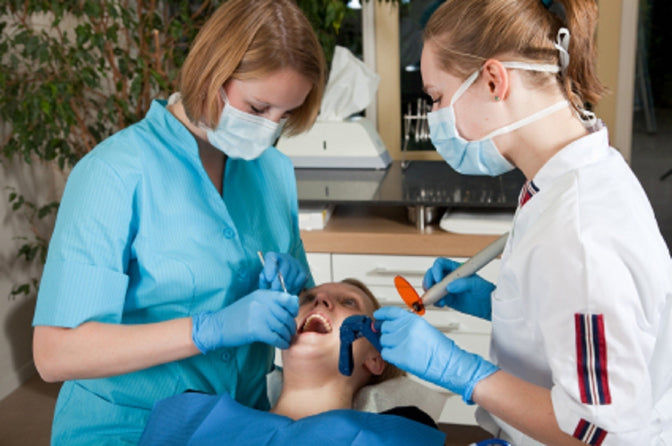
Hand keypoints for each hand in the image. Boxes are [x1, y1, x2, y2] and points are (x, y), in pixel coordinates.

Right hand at [192, 289, 298, 352]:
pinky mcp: (256, 330)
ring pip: (282, 327)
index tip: (293, 316)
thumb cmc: (236, 316)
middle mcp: (262, 302)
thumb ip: (270, 302)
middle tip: (290, 332)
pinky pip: (275, 337)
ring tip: (287, 340)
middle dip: (290, 326)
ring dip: (287, 336)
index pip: (287, 299)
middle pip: (286, 315)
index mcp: (262, 294)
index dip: (293, 309)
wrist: (217, 326)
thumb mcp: (253, 302)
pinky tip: (281, 345)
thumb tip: (292, 304)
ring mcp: (259, 315)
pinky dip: (281, 343)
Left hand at [258, 252, 307, 294]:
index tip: (269, 279)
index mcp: (272, 257)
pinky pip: (302, 278)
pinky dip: (296, 286)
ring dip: (287, 285)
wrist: (281, 289)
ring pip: (294, 272)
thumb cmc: (270, 285)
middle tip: (275, 290)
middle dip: (280, 280)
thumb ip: (263, 281)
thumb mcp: (264, 284)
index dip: (270, 267)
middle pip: (285, 265)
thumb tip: (264, 276)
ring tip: (281, 293)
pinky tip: (290, 290)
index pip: (272, 257)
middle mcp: (285, 257)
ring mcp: (296, 263)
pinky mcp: (304, 271)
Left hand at [374, 306, 497, 403]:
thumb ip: (407, 324)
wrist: (449, 364)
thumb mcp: (425, 328)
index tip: (377, 316)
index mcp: (413, 319)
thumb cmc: (440, 349)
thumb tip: (389, 325)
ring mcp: (401, 342)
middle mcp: (406, 328)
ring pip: (383, 340)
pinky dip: (390, 355)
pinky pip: (385, 353)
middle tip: (393, 337)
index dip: (381, 314)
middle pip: (384, 327)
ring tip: (402, 348)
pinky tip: (400, 356)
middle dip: (387, 332)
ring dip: (389, 344)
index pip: (390, 312)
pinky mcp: (399, 356)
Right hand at [423, 257, 494, 319]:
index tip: (438, 279)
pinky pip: (435, 299)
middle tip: (430, 289)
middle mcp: (449, 277)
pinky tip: (441, 304)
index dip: (436, 269)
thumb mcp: (477, 284)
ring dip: (431, 293)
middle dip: (428, 281)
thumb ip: (463, 283)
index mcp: (456, 269)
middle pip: (432, 274)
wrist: (488, 306)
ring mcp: (447, 288)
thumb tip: (450, 286)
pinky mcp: (447, 299)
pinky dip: (435, 301)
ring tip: (438, 299)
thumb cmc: (485, 291)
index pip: (441, 264)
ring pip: (432, 287)